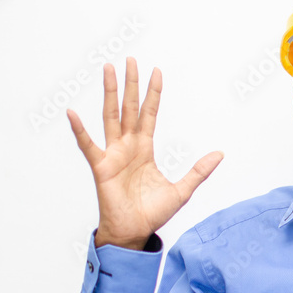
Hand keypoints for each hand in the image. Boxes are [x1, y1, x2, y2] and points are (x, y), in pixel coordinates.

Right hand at [67, 57, 222, 249]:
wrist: (134, 232)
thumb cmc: (152, 213)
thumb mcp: (182, 190)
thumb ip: (199, 171)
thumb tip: (219, 154)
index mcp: (144, 149)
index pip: (149, 114)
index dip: (153, 94)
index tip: (156, 71)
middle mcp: (127, 147)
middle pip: (129, 108)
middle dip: (130, 84)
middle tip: (130, 59)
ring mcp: (113, 155)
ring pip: (110, 116)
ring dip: (109, 93)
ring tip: (107, 69)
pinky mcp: (101, 167)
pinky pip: (88, 146)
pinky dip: (80, 130)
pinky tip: (73, 113)